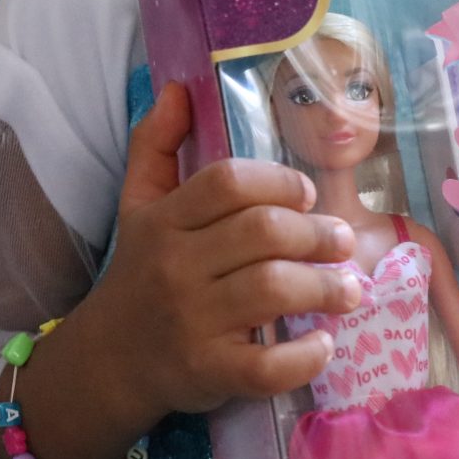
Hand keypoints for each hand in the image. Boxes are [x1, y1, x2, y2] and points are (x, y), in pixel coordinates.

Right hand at [84, 81, 358, 417]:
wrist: (109, 360)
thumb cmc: (138, 273)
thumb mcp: (137, 203)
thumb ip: (158, 143)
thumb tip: (180, 87)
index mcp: (164, 220)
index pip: (228, 182)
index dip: (278, 181)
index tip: (306, 194)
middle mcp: (176, 266)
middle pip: (262, 232)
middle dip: (317, 233)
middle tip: (342, 241)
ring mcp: (192, 322)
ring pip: (272, 290)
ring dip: (325, 287)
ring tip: (349, 289)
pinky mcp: (209, 371)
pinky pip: (267, 364)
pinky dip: (305, 356)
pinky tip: (323, 343)